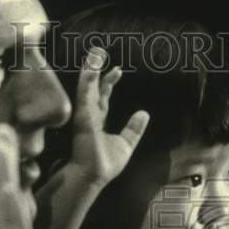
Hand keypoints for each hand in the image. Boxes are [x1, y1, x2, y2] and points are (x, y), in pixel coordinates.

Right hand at [53, 46, 148, 189]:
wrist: (93, 176)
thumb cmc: (105, 165)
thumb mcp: (126, 144)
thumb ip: (133, 129)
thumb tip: (144, 113)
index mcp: (97, 121)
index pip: (102, 97)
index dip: (109, 82)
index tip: (118, 69)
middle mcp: (90, 116)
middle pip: (93, 88)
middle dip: (96, 70)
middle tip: (100, 52)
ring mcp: (85, 115)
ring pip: (88, 87)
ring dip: (90, 69)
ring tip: (94, 53)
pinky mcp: (83, 117)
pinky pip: (85, 94)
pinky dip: (88, 80)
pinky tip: (91, 67)